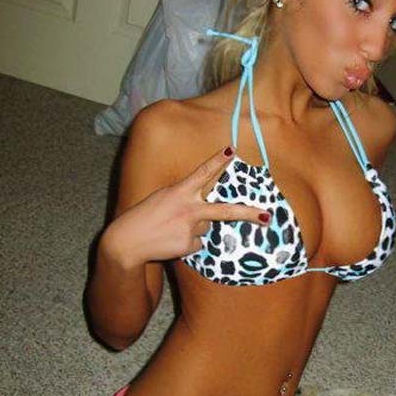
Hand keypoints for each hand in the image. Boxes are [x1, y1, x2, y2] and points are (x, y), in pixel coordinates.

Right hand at [103, 146, 269, 266]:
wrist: (127, 241)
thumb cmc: (146, 216)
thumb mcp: (164, 197)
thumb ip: (186, 197)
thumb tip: (206, 209)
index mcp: (180, 191)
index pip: (202, 173)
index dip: (218, 161)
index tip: (232, 150)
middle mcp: (188, 208)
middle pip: (224, 210)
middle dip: (247, 213)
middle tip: (267, 216)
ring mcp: (189, 228)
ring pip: (206, 227)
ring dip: (194, 228)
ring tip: (172, 228)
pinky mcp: (188, 245)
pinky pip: (198, 243)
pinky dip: (187, 243)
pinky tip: (171, 241)